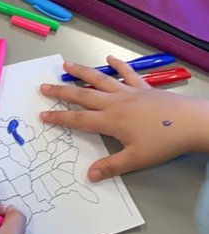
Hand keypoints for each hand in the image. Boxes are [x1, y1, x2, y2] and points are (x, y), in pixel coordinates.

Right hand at [39, 56, 208, 179]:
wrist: (190, 122)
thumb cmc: (163, 142)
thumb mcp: (136, 159)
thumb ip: (111, 166)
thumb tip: (88, 175)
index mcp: (111, 120)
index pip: (78, 120)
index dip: (59, 118)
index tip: (43, 114)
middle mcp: (115, 102)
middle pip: (83, 95)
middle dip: (61, 91)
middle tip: (44, 86)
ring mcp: (129, 92)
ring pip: (100, 79)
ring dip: (82, 72)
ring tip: (67, 65)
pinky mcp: (143, 87)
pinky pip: (128, 73)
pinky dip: (118, 65)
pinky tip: (110, 58)